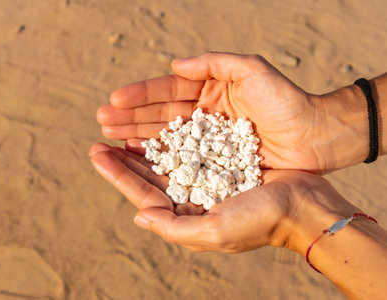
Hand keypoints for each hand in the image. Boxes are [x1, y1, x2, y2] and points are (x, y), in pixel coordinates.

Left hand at [88, 142, 331, 252]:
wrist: (303, 205)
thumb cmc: (261, 221)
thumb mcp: (214, 231)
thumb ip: (174, 228)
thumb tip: (139, 218)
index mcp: (186, 215)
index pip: (142, 193)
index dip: (117, 174)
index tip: (96, 153)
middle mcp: (191, 197)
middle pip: (148, 174)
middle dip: (123, 158)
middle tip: (99, 137)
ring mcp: (205, 178)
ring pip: (164, 158)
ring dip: (142, 143)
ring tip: (120, 128)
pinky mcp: (220, 161)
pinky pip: (188, 145)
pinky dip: (171, 136)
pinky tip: (157, 126)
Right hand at [97, 52, 327, 171]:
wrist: (314, 135)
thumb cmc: (286, 100)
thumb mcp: (252, 70)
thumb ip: (214, 64)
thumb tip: (175, 65)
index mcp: (210, 90)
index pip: (167, 90)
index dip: (140, 95)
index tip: (114, 100)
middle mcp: (203, 114)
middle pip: (159, 114)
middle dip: (130, 117)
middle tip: (100, 121)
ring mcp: (207, 140)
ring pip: (165, 137)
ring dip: (137, 137)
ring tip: (110, 138)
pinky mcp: (214, 162)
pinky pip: (181, 159)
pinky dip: (159, 158)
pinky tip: (138, 157)